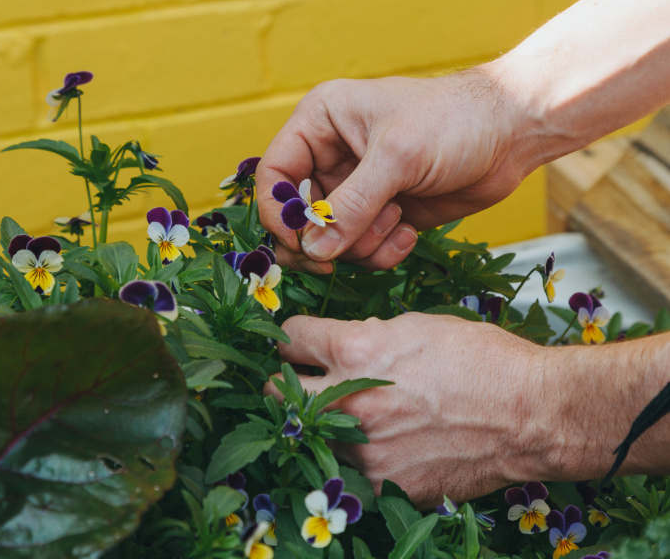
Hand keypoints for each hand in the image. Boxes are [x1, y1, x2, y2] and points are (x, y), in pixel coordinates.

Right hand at [257, 69, 536, 272]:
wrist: (513, 133)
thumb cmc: (454, 120)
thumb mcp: (397, 157)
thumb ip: (351, 206)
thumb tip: (312, 249)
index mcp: (319, 124)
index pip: (274, 176)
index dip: (279, 213)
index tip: (299, 242)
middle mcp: (330, 157)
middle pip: (297, 216)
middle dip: (323, 238)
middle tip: (336, 259)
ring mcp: (356, 188)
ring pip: (330, 239)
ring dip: (360, 243)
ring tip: (396, 221)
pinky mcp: (381, 213)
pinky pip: (361, 249)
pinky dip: (381, 251)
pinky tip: (409, 232)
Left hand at [265, 313, 550, 508]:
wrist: (533, 415)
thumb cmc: (483, 360)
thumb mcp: (417, 326)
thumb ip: (368, 335)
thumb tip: (342, 345)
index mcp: (355, 351)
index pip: (289, 338)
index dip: (290, 336)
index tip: (295, 342)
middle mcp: (350, 400)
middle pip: (277, 392)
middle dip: (284, 381)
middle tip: (300, 380)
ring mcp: (364, 449)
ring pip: (312, 434)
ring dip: (323, 422)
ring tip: (357, 414)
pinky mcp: (384, 483)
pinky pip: (351, 469)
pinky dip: (358, 455)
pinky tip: (384, 443)